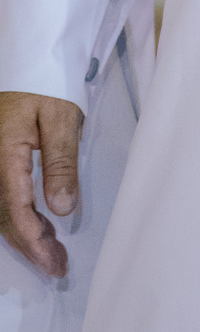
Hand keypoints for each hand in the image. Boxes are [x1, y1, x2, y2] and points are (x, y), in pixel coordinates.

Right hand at [0, 91, 82, 276]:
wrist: (29, 64)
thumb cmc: (46, 85)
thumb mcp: (61, 117)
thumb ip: (61, 163)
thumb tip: (61, 209)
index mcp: (3, 154)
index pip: (14, 209)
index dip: (33, 240)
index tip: (52, 262)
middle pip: (4, 217)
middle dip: (30, 245)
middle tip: (57, 267)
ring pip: (1, 211)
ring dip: (26, 235)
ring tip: (53, 254)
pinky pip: (3, 198)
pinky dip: (21, 217)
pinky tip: (41, 227)